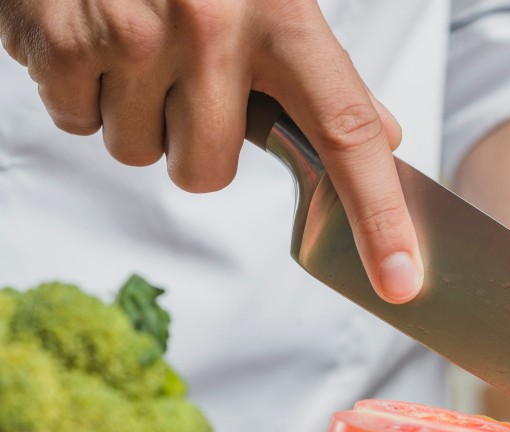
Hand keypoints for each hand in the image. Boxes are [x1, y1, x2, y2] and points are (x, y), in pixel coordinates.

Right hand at [0, 0, 422, 302]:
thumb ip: (326, 71)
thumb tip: (385, 135)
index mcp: (285, 17)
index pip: (347, 134)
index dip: (378, 216)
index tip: (401, 279)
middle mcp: (212, 27)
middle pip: (208, 171)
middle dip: (192, 141)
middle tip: (183, 79)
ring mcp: (133, 34)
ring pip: (139, 153)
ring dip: (136, 114)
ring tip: (135, 45)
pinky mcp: (61, 41)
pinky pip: (75, 123)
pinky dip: (81, 92)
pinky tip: (93, 38)